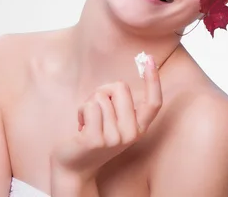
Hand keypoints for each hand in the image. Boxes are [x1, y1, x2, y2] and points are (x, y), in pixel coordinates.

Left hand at [51, 55, 161, 183]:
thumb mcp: (116, 123)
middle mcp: (130, 134)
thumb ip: (121, 105)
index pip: (154, 102)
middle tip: (96, 108)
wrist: (74, 167)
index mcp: (139, 128)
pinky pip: (90, 106)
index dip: (154, 80)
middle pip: (121, 88)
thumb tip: (119, 84)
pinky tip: (80, 126)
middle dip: (104, 90)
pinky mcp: (95, 139)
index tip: (149, 59)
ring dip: (89, 103)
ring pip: (102, 97)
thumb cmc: (94, 136)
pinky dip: (82, 110)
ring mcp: (113, 138)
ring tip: (87, 122)